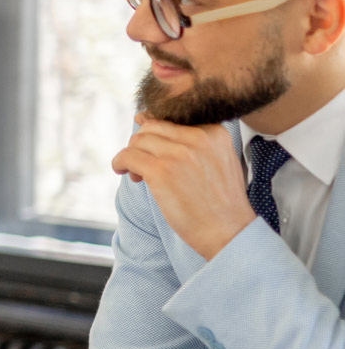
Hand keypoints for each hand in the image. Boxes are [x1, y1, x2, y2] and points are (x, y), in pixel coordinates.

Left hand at [111, 113, 252, 259]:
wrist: (229, 231)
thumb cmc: (218, 201)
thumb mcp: (214, 160)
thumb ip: (187, 140)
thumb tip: (142, 117)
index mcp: (214, 132)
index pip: (171, 120)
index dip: (156, 137)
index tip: (155, 155)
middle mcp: (199, 137)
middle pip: (151, 128)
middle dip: (141, 145)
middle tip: (142, 167)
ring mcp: (180, 153)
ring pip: (137, 140)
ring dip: (131, 156)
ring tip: (138, 176)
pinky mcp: (162, 171)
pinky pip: (127, 155)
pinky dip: (119, 162)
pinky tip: (122, 172)